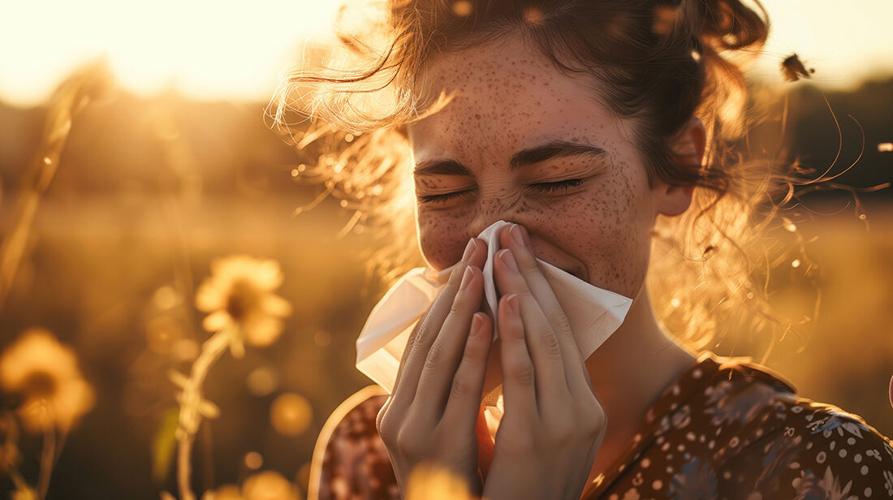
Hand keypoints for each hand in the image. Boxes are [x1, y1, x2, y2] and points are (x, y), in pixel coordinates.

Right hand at [376, 236, 492, 494]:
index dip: (445, 297)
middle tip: (477, 245)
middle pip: (429, 338)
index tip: (469, 259)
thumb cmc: (458, 484)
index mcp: (399, 407)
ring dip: (462, 309)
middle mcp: (399, 413)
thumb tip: (474, 349)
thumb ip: (450, 397)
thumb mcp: (446, 434)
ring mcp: (414, 430)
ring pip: (440, 356)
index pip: (423, 340)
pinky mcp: (438, 446)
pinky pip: (458, 390)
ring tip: (480, 268)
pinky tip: (489, 319)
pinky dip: (473, 351)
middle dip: (455, 290)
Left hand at [483, 223, 606, 499]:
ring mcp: (566, 424)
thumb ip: (535, 398)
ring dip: (523, 294)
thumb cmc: (522, 489)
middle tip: (509, 233)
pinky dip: (516, 337)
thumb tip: (514, 351)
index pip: (563, 335)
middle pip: (557, 328)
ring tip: (505, 253)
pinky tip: (503, 305)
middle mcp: (583, 411)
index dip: (541, 289)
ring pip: (545, 344)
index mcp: (584, 408)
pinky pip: (526, 377)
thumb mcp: (538, 437)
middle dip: (532, 278)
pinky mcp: (538, 438)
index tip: (520, 252)